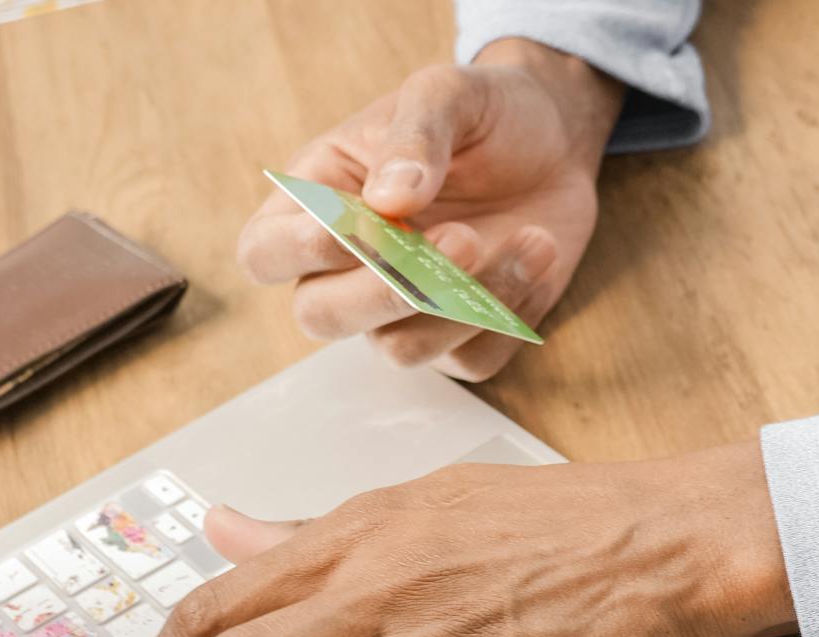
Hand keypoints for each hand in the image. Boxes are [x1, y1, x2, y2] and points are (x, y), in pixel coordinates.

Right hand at [238, 39, 623, 380]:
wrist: (554, 137)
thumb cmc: (481, 112)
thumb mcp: (447, 95)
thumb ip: (414, 136)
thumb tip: (388, 201)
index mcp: (318, 202)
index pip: (264, 253)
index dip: (296, 251)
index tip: (361, 221)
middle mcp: (350, 267)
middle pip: (322, 317)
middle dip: (386, 291)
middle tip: (461, 238)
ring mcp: (406, 309)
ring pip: (401, 350)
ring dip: (465, 304)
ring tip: (530, 235)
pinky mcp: (465, 335)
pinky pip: (473, 361)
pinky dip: (511, 314)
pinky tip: (539, 250)